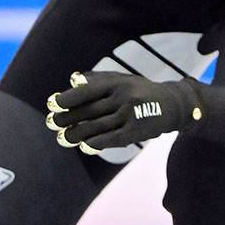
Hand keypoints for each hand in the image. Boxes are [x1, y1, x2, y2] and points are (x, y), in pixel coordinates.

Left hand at [45, 71, 202, 151]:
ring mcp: (131, 114)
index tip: (52, 104)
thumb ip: (96, 79)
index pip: (87, 90)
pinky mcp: (138, 131)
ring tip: (62, 137)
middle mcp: (124, 96)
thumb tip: (72, 80)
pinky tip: (84, 145)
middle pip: (89, 110)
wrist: (173, 104)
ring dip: (77, 133)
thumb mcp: (120, 78)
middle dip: (67, 118)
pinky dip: (97, 142)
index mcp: (117, 81)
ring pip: (98, 126)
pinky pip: (114, 138)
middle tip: (51, 122)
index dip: (68, 98)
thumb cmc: (138, 90)